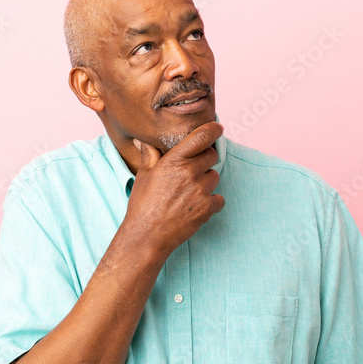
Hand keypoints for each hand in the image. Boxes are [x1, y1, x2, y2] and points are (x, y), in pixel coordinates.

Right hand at [123, 121, 225, 258]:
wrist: (147, 236)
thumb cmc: (142, 205)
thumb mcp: (144, 176)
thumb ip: (150, 155)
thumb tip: (144, 140)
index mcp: (173, 160)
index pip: (201, 137)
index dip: (213, 130)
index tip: (218, 127)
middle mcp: (189, 173)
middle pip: (212, 155)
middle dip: (205, 159)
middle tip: (193, 170)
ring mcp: (200, 191)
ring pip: (215, 177)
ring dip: (207, 181)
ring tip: (189, 192)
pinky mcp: (207, 208)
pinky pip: (219, 198)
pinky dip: (211, 202)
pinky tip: (196, 206)